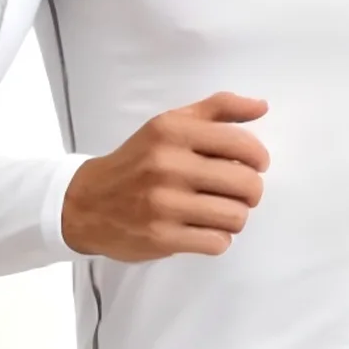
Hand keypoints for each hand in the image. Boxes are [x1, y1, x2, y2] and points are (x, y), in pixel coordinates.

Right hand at [61, 91, 270, 260]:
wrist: (86, 203)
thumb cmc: (138, 162)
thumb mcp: (170, 124)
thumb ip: (217, 109)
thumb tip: (262, 106)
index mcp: (172, 131)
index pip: (243, 145)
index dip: (259, 159)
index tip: (253, 165)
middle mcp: (168, 165)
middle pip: (247, 185)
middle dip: (251, 192)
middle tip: (238, 193)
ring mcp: (164, 204)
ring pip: (237, 217)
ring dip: (235, 217)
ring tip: (218, 211)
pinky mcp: (162, 237)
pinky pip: (218, 242)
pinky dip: (217, 238)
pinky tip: (202, 229)